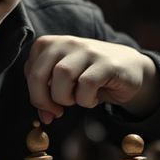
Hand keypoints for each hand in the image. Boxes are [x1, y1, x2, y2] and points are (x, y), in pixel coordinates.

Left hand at [24, 35, 156, 124]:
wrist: (130, 68)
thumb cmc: (91, 76)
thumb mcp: (65, 83)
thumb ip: (48, 96)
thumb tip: (44, 117)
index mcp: (51, 44)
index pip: (30, 71)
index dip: (36, 94)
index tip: (48, 105)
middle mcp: (67, 42)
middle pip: (39, 74)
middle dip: (43, 99)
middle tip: (57, 110)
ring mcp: (87, 50)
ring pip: (62, 76)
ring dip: (66, 98)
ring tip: (77, 98)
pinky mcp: (106, 63)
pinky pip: (86, 85)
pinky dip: (86, 99)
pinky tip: (93, 97)